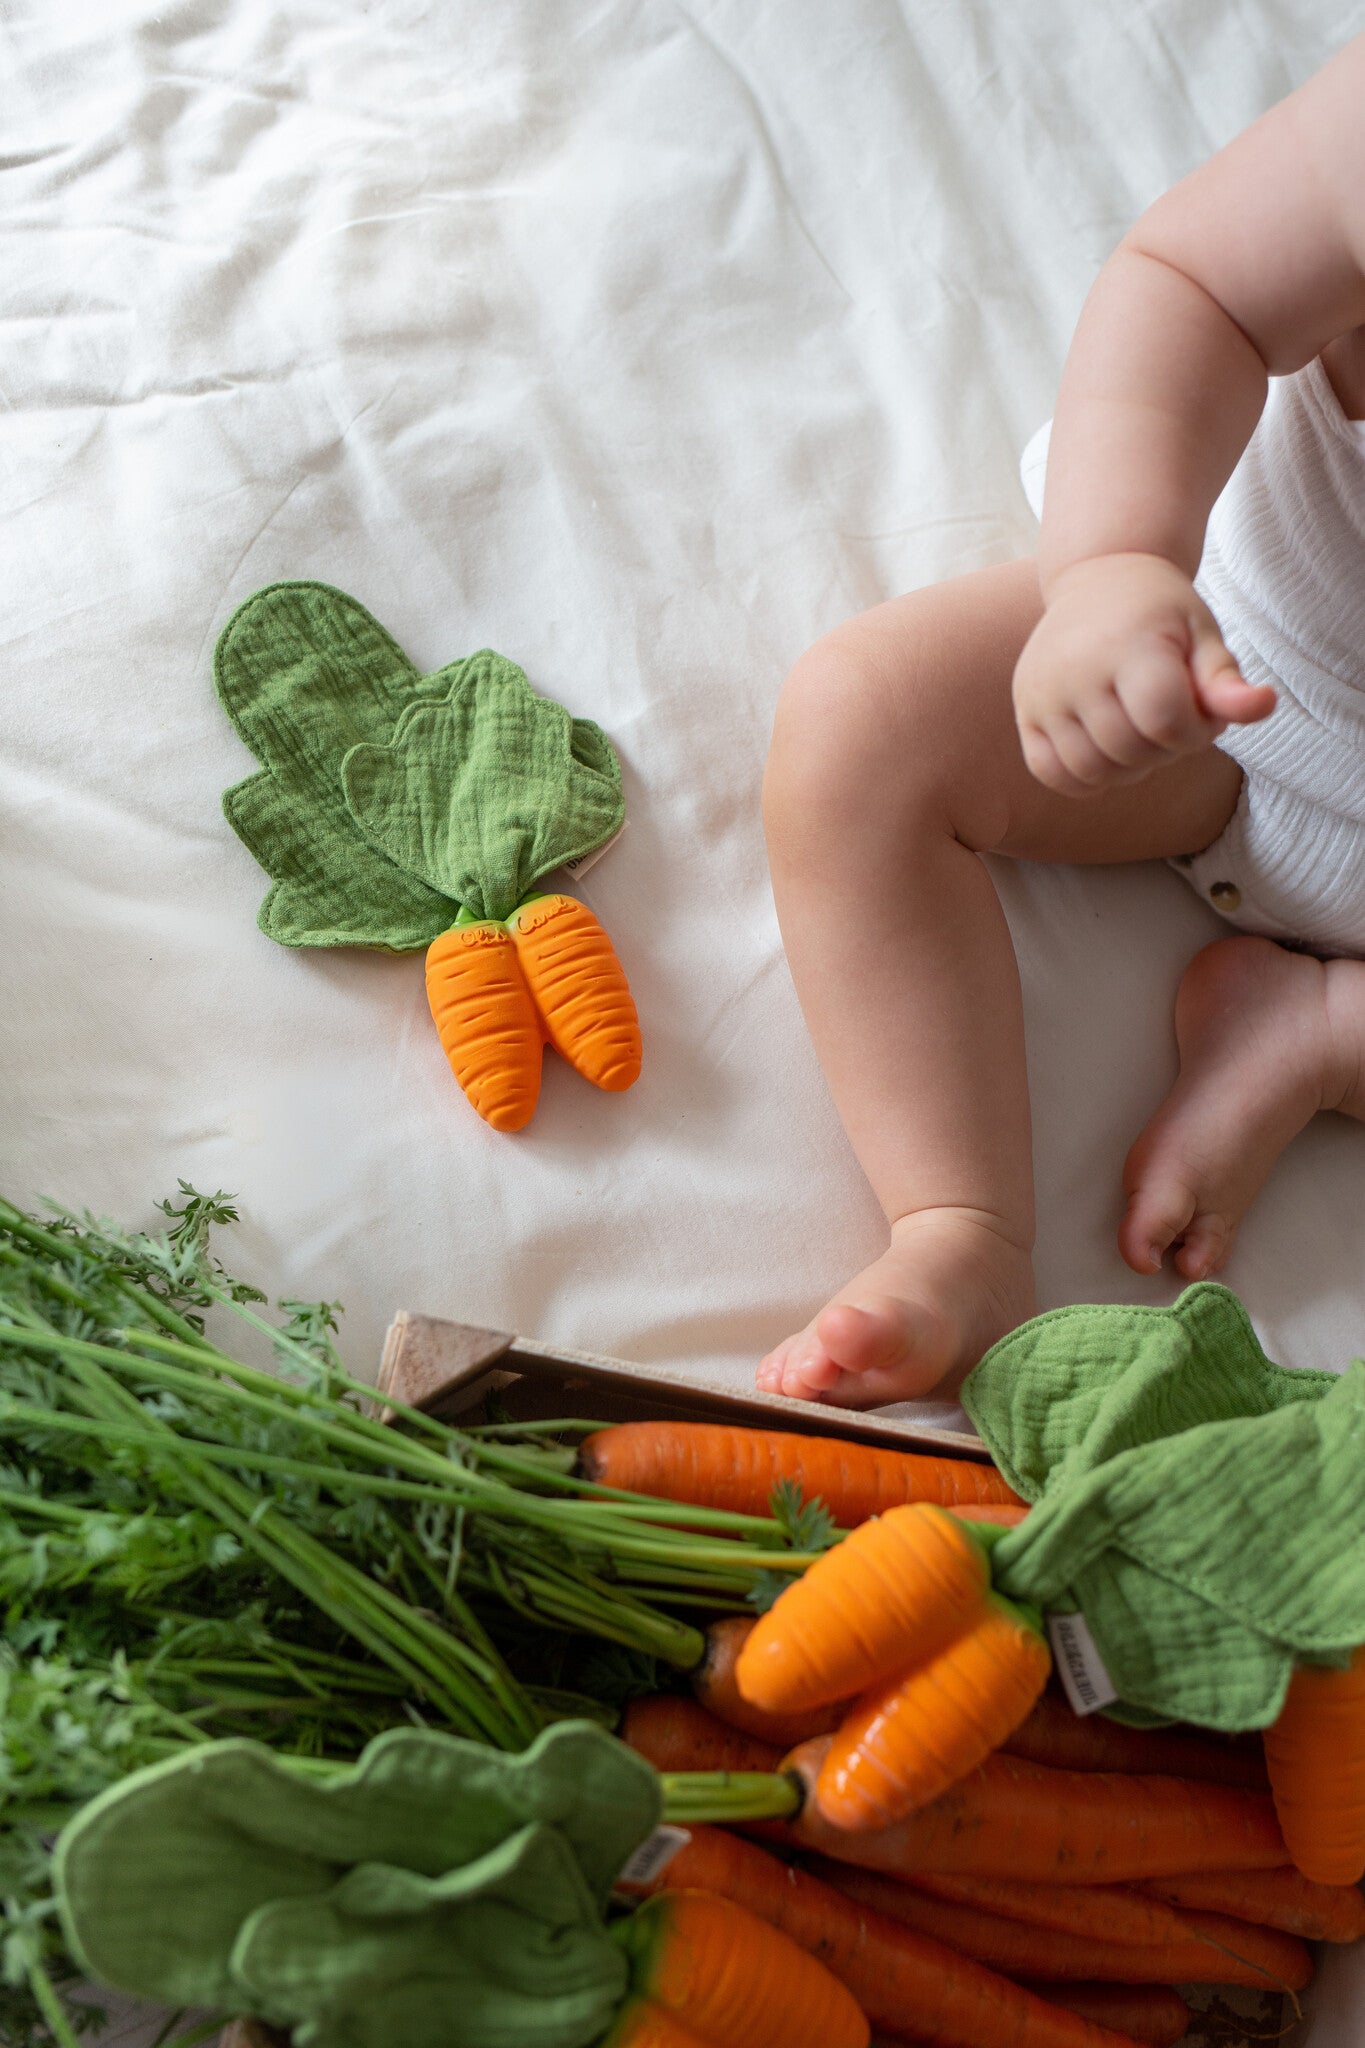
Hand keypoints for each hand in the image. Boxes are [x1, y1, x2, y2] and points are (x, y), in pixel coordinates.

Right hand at [1012, 553, 1275, 796]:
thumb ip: (1226, 680)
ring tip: (1139, 732)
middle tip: (1172, 717)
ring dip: (1127, 767)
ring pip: (1091, 771)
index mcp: (1127, 644)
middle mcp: (1075, 670)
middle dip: (1165, 749)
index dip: (1195, 732)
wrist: (1097, 577)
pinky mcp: (1024, 710)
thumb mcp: (1202, 633)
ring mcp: (1043, 693)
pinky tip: (1105, 748)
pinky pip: (1050, 772)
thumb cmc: (1160, 611)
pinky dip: (1083, 775)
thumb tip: (1263, 706)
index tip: (1202, 713)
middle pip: (1129, 751)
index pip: (1165, 722)